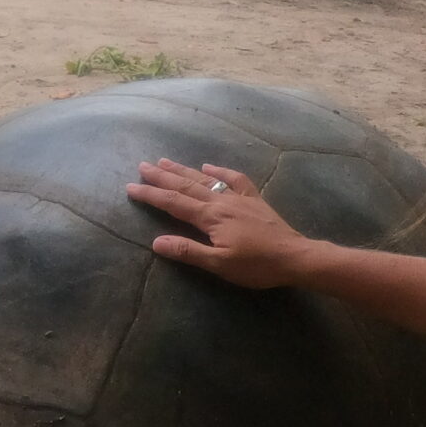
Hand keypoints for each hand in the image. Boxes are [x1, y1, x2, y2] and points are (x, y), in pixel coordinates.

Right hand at [125, 160, 309, 288]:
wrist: (294, 256)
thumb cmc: (256, 265)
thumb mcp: (219, 265)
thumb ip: (188, 251)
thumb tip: (156, 242)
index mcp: (210, 217)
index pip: (173, 203)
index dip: (151, 195)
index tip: (131, 187)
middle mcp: (221, 201)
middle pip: (186, 186)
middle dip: (161, 176)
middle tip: (142, 165)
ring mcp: (239, 198)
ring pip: (205, 179)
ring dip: (183, 170)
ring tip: (164, 161)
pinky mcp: (254, 199)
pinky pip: (234, 179)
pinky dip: (219, 171)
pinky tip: (209, 166)